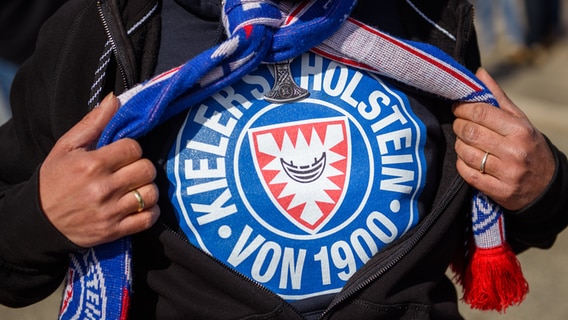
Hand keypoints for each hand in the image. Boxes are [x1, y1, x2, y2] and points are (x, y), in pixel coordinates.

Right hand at [39, 93, 159, 247]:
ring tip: (136, 187)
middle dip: (142, 167)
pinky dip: (150, 211)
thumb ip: (92, 123)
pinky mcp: (115, 231)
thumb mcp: (66, 147)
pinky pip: (148, 219)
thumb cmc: (54, 180)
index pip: (134, 148)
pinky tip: (140, 205)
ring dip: (147, 189)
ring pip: (151, 193)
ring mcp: (110, 211)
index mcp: (91, 164)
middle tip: (132, 170)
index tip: (123, 153)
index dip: (132, 148)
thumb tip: (115, 100)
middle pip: (146, 169)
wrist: (40, 221)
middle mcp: (103, 188)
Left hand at [452, 68, 554, 210]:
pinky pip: (467, 174)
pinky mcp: (498, 191)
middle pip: (470, 132)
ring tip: (464, 141)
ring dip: (459, 145)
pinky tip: (466, 159)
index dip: (462, 109)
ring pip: (465, 153)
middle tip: (458, 124)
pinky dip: (461, 164)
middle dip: (458, 126)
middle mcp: (514, 151)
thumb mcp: (520, 121)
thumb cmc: (528, 146)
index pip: (480, 113)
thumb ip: (497, 98)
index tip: (457, 108)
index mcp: (520, 130)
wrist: (546, 186)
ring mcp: (506, 173)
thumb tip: (479, 72)